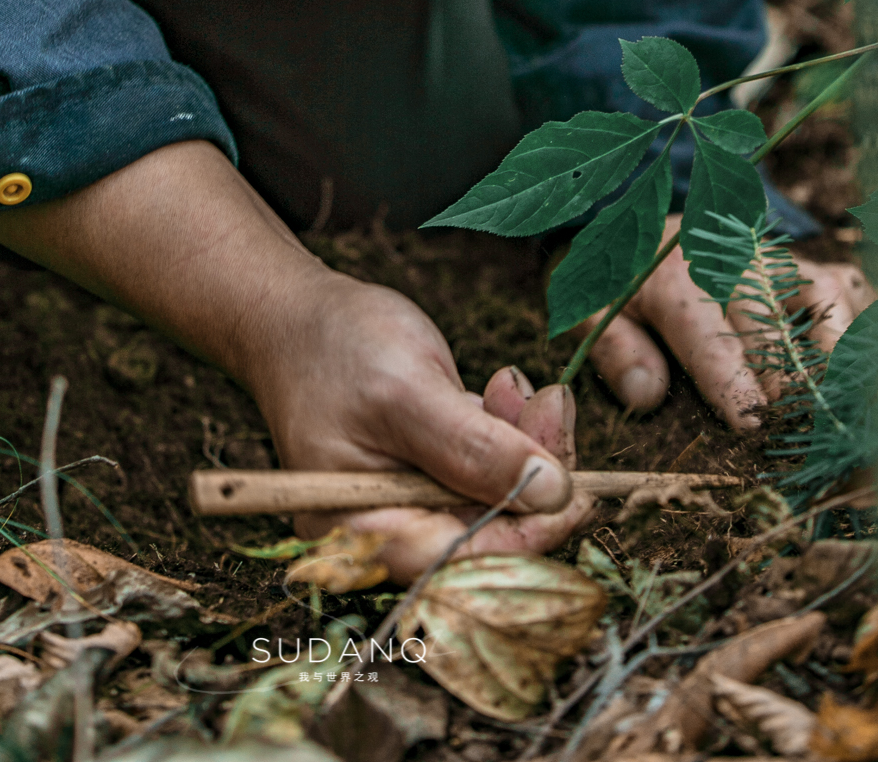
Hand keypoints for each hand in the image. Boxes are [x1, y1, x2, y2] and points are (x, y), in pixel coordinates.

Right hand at [248, 272, 590, 582]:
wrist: (296, 312)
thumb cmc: (335, 348)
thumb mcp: (407, 392)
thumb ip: (473, 448)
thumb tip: (552, 494)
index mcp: (366, 533)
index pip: (463, 564)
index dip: (530, 537)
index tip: (581, 493)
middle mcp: (388, 530)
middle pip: (488, 535)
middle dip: (535, 476)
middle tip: (556, 405)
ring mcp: (409, 500)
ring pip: (496, 499)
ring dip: (527, 446)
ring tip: (528, 388)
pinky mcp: (427, 471)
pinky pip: (486, 470)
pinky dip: (509, 433)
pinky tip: (505, 390)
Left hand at [572, 214, 876, 431]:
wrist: (645, 225)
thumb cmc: (624, 286)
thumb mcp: (592, 311)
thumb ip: (615, 351)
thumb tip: (647, 395)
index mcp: (674, 276)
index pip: (709, 332)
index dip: (732, 380)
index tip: (752, 422)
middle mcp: (735, 263)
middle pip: (777, 322)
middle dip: (794, 380)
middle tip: (812, 437)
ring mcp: (778, 261)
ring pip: (827, 296)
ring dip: (844, 351)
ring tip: (855, 409)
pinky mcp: (807, 266)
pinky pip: (851, 288)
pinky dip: (869, 326)